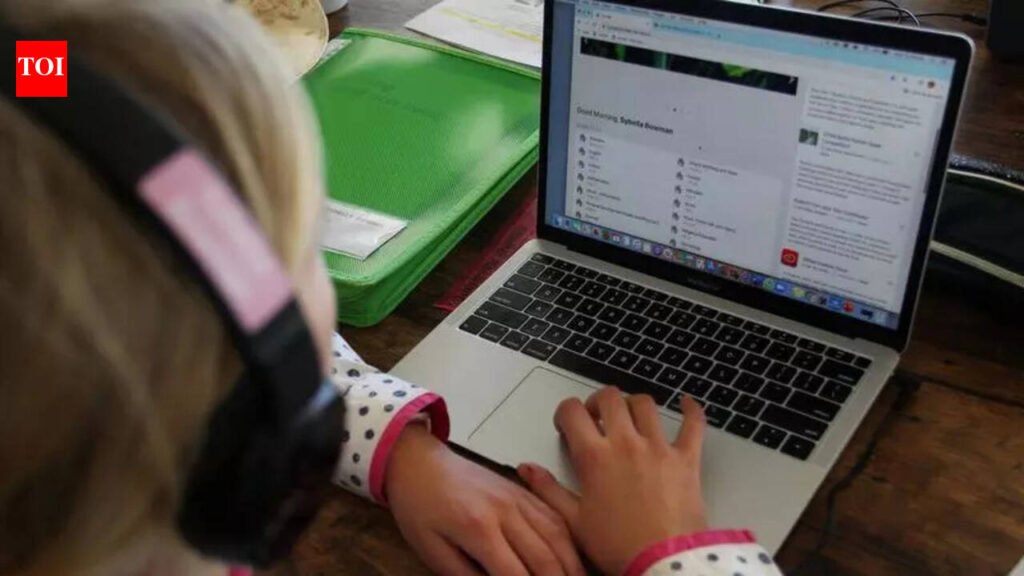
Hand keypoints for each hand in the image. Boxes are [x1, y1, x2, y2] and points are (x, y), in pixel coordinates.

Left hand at [385, 424, 583, 575]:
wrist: (418, 462)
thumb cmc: (418, 507)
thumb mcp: (430, 550)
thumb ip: (464, 575)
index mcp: (477, 528)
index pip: (515, 574)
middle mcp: (505, 511)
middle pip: (546, 557)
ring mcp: (518, 497)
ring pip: (559, 535)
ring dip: (573, 565)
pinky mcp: (523, 491)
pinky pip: (555, 516)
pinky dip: (569, 540)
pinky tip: (573, 557)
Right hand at [517, 388, 707, 575]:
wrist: (663, 563)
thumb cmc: (619, 547)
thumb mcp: (574, 521)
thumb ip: (547, 490)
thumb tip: (527, 469)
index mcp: (594, 457)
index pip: (572, 412)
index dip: (565, 412)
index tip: (567, 423)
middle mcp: (626, 444)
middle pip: (610, 398)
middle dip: (598, 402)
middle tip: (596, 416)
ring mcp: (658, 448)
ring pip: (645, 404)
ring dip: (633, 404)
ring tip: (629, 415)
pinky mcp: (686, 459)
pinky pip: (693, 424)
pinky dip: (690, 410)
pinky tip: (686, 403)